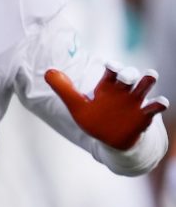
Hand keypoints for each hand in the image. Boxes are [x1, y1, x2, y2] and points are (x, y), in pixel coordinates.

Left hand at [45, 63, 168, 149]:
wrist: (108, 139)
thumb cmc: (94, 118)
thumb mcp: (76, 105)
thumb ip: (63, 89)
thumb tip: (47, 71)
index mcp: (106, 86)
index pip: (111, 70)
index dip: (112, 66)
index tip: (109, 67)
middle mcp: (122, 90)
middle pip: (129, 75)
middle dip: (129, 73)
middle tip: (126, 77)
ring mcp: (134, 102)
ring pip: (145, 85)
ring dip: (149, 79)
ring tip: (150, 76)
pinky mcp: (144, 116)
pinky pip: (154, 107)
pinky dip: (159, 104)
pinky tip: (160, 103)